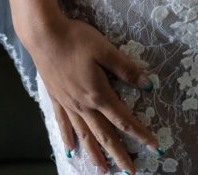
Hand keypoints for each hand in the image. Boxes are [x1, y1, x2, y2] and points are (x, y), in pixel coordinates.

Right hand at [21, 14, 162, 172]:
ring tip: (103, 170)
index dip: (139, 134)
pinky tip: (71, 149)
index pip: (123, 120)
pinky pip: (64, 124)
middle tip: (131, 171)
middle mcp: (83, 105)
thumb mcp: (105, 49)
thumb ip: (125, 68)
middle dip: (119, 154)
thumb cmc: (77, 39)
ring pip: (84, 135)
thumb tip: (147, 85)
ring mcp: (68, 104)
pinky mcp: (56, 98)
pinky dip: (68, 138)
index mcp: (98, 94)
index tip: (154, 147)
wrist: (44, 36)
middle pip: (104, 134)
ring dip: (95, 154)